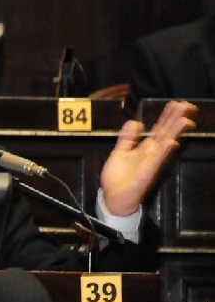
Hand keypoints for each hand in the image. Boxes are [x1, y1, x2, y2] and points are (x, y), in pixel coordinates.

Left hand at [101, 100, 197, 216]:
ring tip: (186, 120)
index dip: (167, 116)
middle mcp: (150, 154)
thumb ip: (126, 138)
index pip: (158, 129)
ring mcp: (150, 163)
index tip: (176, 104)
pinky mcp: (146, 173)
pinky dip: (163, 151)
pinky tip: (171, 141)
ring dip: (175, 132)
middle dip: (175, 119)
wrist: (113, 198)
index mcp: (144, 149)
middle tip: (187, 105)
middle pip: (165, 133)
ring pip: (165, 144)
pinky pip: (156, 160)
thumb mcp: (119, 152)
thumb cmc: (117, 178)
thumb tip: (134, 122)